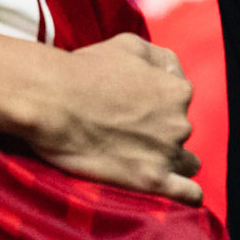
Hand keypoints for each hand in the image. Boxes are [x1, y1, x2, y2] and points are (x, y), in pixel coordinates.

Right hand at [28, 32, 202, 203]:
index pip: (179, 100)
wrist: (51, 101)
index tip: (131, 106)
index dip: (155, 103)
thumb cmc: (85, 70)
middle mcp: (180, 122)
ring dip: (169, 161)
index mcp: (178, 91)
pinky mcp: (152, 181)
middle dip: (159, 132)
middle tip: (123, 130)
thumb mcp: (129, 44)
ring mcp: (167, 153)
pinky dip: (186, 194)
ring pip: (186, 163)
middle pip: (179, 131)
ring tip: (140, 160)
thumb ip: (161, 58)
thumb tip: (173, 72)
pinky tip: (177, 194)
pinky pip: (188, 194)